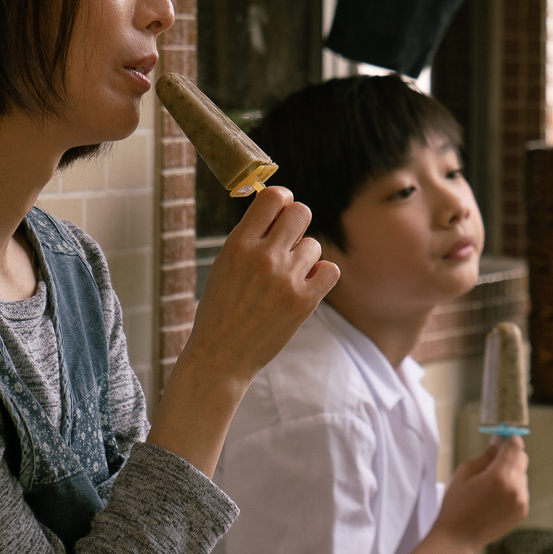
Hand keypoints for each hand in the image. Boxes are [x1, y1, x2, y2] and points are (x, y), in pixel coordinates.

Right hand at [180, 186, 339, 390]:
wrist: (221, 356)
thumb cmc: (221, 308)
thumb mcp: (225, 264)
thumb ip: (252, 237)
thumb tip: (283, 209)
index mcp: (238, 244)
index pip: (273, 197)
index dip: (282, 200)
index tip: (281, 210)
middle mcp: (263, 256)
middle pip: (301, 212)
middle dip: (297, 223)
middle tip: (289, 242)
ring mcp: (286, 279)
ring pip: (314, 245)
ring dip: (305, 258)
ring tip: (284, 279)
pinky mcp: (304, 301)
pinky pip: (331, 270)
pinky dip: (321, 276)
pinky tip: (304, 286)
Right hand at [435, 438, 529, 551]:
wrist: (458, 538)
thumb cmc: (457, 504)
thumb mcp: (465, 472)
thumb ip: (486, 454)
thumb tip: (499, 440)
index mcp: (500, 476)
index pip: (516, 445)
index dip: (508, 439)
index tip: (501, 439)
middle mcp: (515, 488)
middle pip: (522, 458)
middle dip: (509, 456)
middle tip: (491, 464)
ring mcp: (521, 502)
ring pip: (522, 474)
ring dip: (511, 473)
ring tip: (490, 486)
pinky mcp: (522, 512)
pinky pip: (522, 490)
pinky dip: (512, 488)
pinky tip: (494, 498)